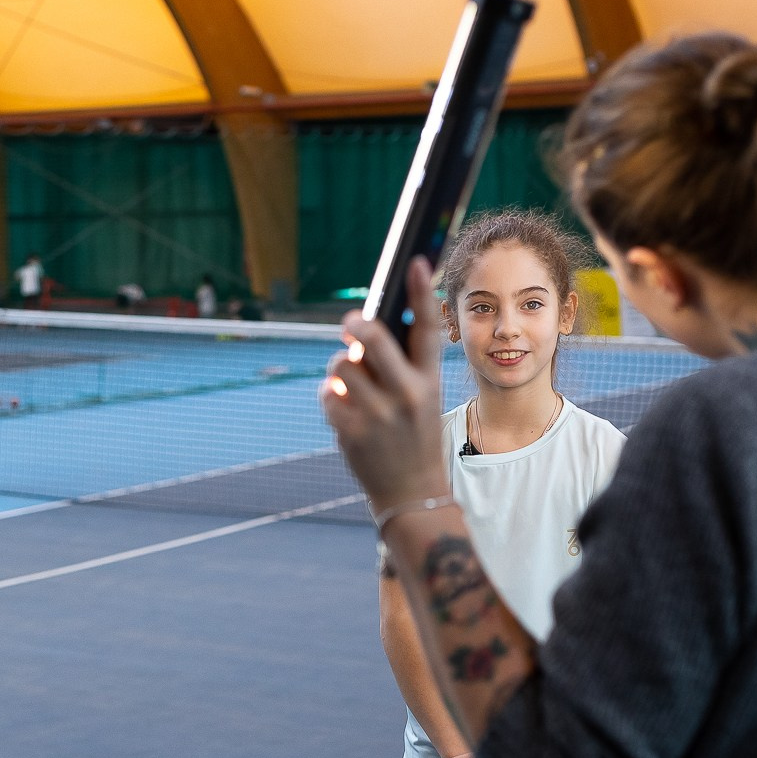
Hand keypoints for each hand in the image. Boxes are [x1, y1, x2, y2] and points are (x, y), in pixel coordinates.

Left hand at [320, 257, 449, 514]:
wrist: (412, 494)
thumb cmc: (415, 438)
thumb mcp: (422, 400)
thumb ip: (397, 368)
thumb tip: (358, 333)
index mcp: (429, 382)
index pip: (427, 329)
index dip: (420, 292)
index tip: (414, 262)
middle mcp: (406, 395)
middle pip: (372, 337)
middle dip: (355, 324)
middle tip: (350, 324)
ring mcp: (377, 415)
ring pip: (341, 363)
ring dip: (339, 367)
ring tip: (349, 382)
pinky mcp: (351, 432)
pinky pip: (327, 394)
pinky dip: (330, 397)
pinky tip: (343, 408)